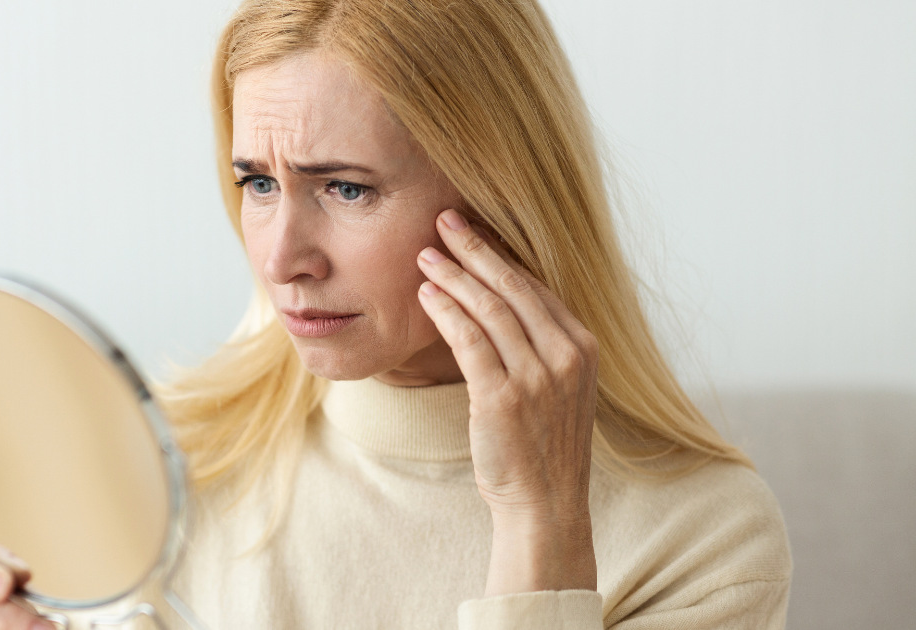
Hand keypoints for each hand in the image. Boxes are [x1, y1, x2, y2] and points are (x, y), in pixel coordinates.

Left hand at [416, 208, 598, 593]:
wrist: (546, 503)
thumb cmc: (543, 444)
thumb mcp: (559, 386)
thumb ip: (540, 343)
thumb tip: (499, 299)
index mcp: (583, 347)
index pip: (535, 287)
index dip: (499, 254)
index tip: (471, 231)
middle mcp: (566, 355)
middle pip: (512, 286)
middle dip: (474, 249)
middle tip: (444, 220)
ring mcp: (537, 376)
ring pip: (488, 308)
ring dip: (453, 275)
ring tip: (425, 255)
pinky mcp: (503, 397)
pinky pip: (469, 340)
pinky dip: (445, 312)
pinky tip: (426, 295)